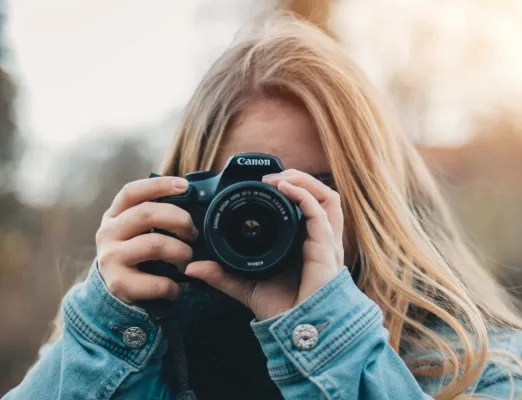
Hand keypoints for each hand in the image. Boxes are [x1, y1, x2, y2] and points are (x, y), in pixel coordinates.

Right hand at [96, 176, 197, 303]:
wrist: (116, 289)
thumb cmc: (137, 251)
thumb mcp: (139, 229)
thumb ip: (157, 213)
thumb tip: (191, 196)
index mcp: (115, 214)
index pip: (132, 192)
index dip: (159, 185)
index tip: (185, 186)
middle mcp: (108, 233)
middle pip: (146, 214)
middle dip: (179, 220)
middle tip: (193, 233)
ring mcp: (111, 258)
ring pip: (155, 244)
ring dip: (181, 252)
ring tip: (187, 260)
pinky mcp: (118, 284)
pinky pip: (157, 281)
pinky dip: (174, 286)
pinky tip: (177, 287)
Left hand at [185, 169, 343, 320]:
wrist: (298, 329)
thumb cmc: (281, 309)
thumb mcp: (244, 285)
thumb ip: (221, 275)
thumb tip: (192, 268)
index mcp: (305, 243)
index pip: (307, 208)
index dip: (292, 191)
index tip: (263, 185)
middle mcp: (319, 239)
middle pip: (321, 196)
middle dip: (299, 179)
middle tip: (271, 177)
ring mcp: (326, 241)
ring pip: (328, 197)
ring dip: (304, 181)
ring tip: (280, 178)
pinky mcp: (326, 246)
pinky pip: (321, 211)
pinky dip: (304, 194)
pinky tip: (285, 188)